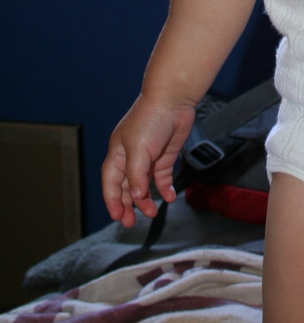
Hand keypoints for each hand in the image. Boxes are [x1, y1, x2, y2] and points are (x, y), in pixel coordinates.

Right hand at [101, 95, 196, 226]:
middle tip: (132, 222)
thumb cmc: (150, 119)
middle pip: (125, 186)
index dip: (112, 200)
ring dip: (146, 199)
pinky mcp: (165, 156)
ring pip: (144, 184)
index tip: (118, 216)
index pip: (110, 182)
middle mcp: (131, 157)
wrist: (173, 100)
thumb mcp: (138, 149)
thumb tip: (134, 195)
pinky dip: (164, 188)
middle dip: (128, 205)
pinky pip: (162, 177)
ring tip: (152, 212)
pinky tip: (169, 197)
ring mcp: (149, 157)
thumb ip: (136, 174)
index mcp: (118, 153)